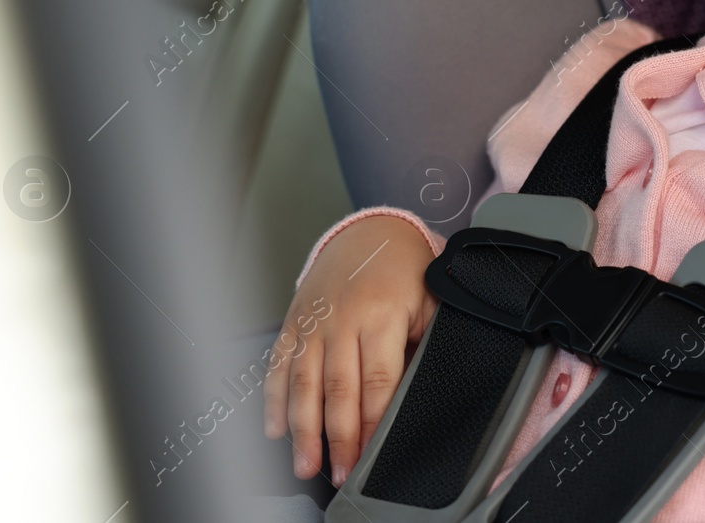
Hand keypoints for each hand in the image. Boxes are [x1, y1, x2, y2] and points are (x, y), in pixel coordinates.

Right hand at [263, 215, 437, 487]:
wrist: (370, 231)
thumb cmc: (405, 271)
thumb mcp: (430, 301)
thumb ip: (424, 345)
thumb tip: (423, 392)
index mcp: (382, 315)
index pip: (378, 379)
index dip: (374, 422)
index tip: (373, 454)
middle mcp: (343, 319)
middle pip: (338, 388)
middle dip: (338, 436)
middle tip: (340, 473)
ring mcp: (314, 322)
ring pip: (303, 382)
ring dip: (303, 428)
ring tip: (306, 464)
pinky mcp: (294, 323)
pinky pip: (279, 365)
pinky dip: (273, 399)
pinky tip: (274, 430)